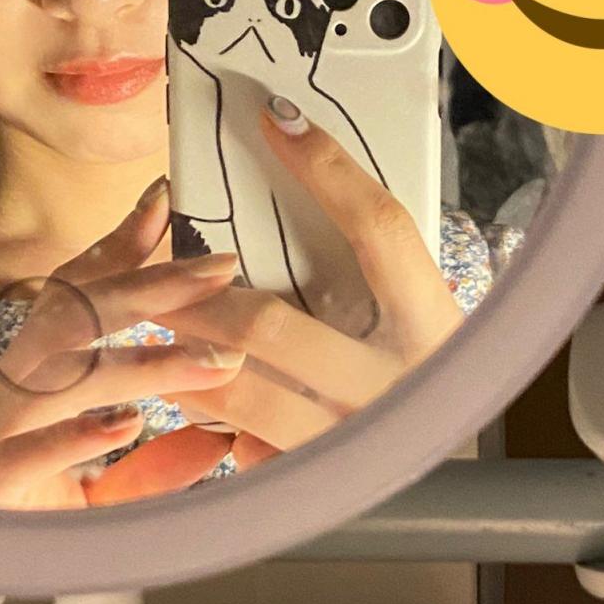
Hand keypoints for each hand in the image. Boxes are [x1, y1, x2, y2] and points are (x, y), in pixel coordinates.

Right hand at [0, 181, 244, 508]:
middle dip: (147, 286)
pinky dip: (78, 437)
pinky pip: (28, 455)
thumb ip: (153, 464)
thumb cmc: (18, 522)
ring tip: (213, 361)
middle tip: (219, 270)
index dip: (117, 249)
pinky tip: (128, 424)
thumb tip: (222, 441)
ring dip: (142, 365)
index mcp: (28, 379)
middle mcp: (4, 392)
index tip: (166, 203)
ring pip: (61, 380)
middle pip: (71, 319)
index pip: (72, 297)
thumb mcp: (100, 488)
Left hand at [163, 100, 464, 468]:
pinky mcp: (313, 484)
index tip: (276, 119)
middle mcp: (394, 388)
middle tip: (155, 268)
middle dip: (196, 295)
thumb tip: (297, 165)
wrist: (449, 478)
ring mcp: (348, 445)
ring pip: (236, 393)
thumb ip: (374, 265)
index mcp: (432, 325)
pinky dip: (209, 416)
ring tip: (154, 325)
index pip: (380, 230)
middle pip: (269, 326)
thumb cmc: (421, 371)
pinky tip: (188, 394)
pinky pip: (239, 446)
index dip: (328, 170)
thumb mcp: (418, 314)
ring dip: (183, 355)